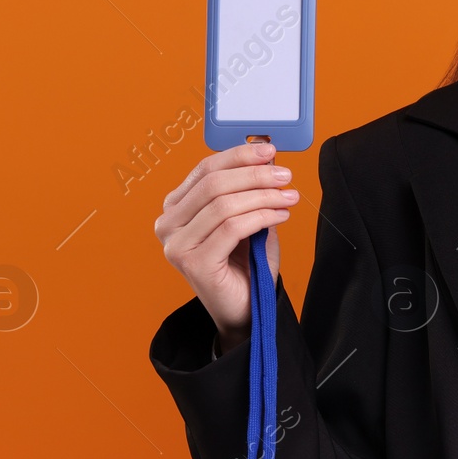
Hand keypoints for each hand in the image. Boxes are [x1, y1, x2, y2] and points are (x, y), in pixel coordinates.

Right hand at [154, 141, 296, 352]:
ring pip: (224, 205)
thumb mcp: (246, 215)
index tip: (269, 151)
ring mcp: (177, 245)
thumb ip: (248, 188)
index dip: (239, 156)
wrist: (245, 307)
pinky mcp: (194, 263)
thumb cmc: (245, 261)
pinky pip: (233, 228)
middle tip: (285, 175)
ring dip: (263, 196)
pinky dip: (262, 216)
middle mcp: (168, 224)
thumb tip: (265, 155)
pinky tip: (281, 216)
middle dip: (254, 175)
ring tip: (289, 197)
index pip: (205, 169)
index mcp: (176, 207)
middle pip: (214, 184)